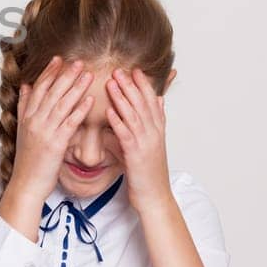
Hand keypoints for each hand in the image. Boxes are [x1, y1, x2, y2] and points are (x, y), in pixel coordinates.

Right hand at [6, 57, 93, 203]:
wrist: (26, 183)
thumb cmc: (28, 159)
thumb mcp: (22, 129)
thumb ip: (24, 106)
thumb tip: (26, 86)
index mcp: (27, 116)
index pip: (38, 88)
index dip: (49, 72)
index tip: (59, 59)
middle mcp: (34, 121)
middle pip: (51, 92)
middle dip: (65, 75)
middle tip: (78, 61)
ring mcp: (44, 131)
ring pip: (62, 104)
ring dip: (76, 88)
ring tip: (88, 74)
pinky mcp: (55, 144)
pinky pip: (69, 123)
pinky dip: (80, 110)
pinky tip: (90, 100)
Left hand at [105, 67, 172, 202]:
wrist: (155, 197)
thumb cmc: (148, 173)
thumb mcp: (149, 146)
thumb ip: (148, 125)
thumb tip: (150, 106)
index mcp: (157, 130)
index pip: (151, 101)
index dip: (143, 85)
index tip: (134, 70)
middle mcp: (154, 133)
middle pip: (142, 103)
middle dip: (131, 85)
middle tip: (119, 69)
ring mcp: (146, 143)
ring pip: (134, 115)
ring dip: (122, 97)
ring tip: (111, 82)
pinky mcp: (136, 155)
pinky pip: (126, 134)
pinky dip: (117, 121)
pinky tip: (109, 110)